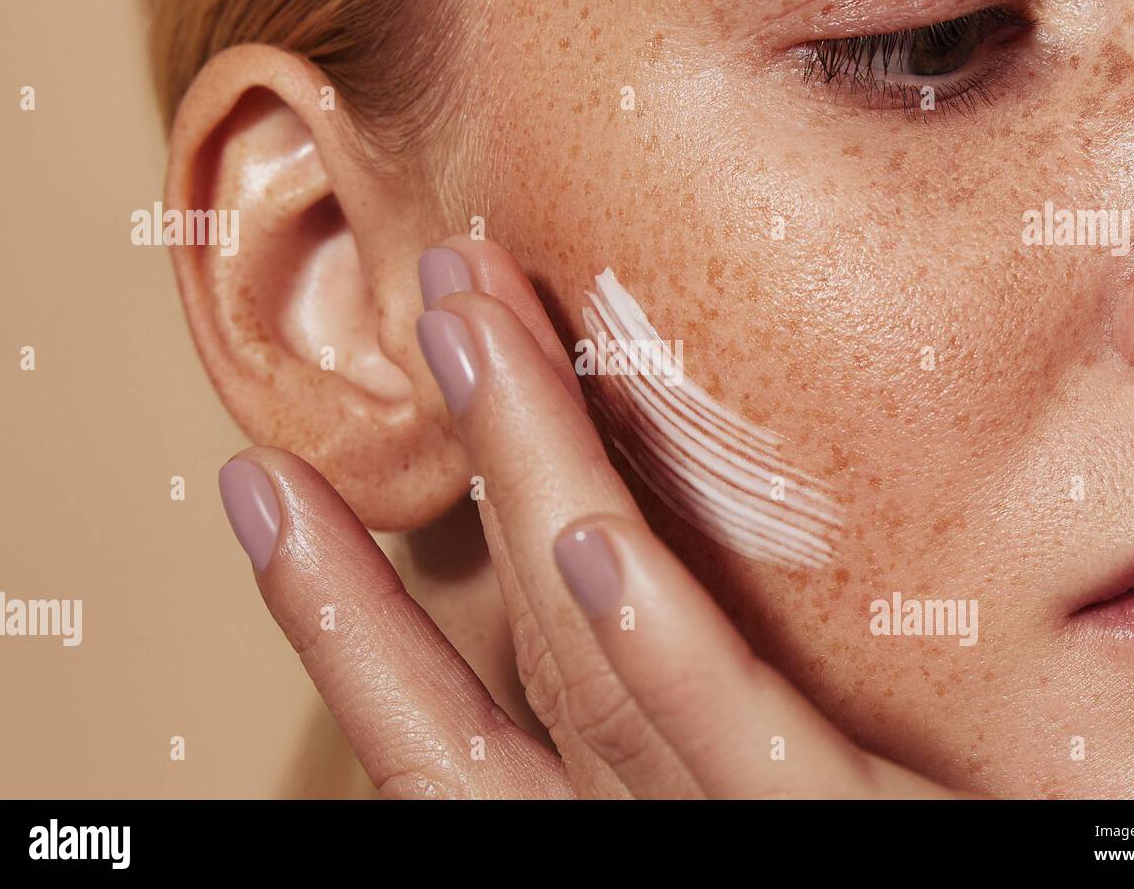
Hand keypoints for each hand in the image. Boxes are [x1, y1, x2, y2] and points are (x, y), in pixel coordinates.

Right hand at [217, 235, 956, 797]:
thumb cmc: (861, 833)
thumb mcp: (749, 788)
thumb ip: (684, 716)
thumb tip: (610, 565)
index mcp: (622, 831)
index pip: (449, 736)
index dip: (344, 617)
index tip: (272, 488)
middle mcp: (639, 843)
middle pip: (513, 662)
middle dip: (466, 468)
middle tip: (437, 300)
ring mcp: (736, 847)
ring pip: (598, 671)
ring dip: (533, 482)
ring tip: (476, 323)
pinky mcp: (859, 841)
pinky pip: (746, 750)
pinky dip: (656, 651)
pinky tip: (592, 540)